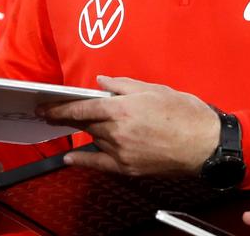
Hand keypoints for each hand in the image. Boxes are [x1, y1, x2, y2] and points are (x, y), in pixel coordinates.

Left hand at [38, 75, 219, 177]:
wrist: (204, 144)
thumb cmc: (185, 113)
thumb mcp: (154, 89)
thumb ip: (123, 85)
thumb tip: (102, 82)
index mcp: (123, 108)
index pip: (82, 108)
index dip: (60, 108)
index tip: (45, 107)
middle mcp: (118, 131)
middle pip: (86, 123)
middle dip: (71, 118)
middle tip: (55, 114)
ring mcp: (121, 151)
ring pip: (96, 139)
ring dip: (91, 131)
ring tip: (92, 124)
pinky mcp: (128, 167)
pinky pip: (99, 164)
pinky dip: (82, 161)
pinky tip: (70, 159)